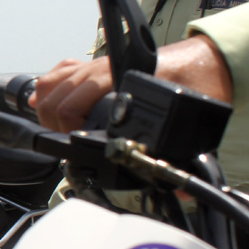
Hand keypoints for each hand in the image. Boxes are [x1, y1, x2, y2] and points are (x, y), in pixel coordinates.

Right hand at [30, 37, 233, 132]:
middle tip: (68, 142)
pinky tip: (45, 101)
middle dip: (52, 125)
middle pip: (52, 98)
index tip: (76, 148)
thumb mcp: (186, 118)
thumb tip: (175, 188)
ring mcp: (94, 65)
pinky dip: (47, 88)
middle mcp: (100, 69)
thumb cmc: (195, 83)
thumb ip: (179, 152)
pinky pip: (58, 72)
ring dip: (46, 110)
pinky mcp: (94, 65)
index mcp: (118, 80)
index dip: (65, 132)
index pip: (68, 106)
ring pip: (49, 85)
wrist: (203, 60)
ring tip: (59, 128)